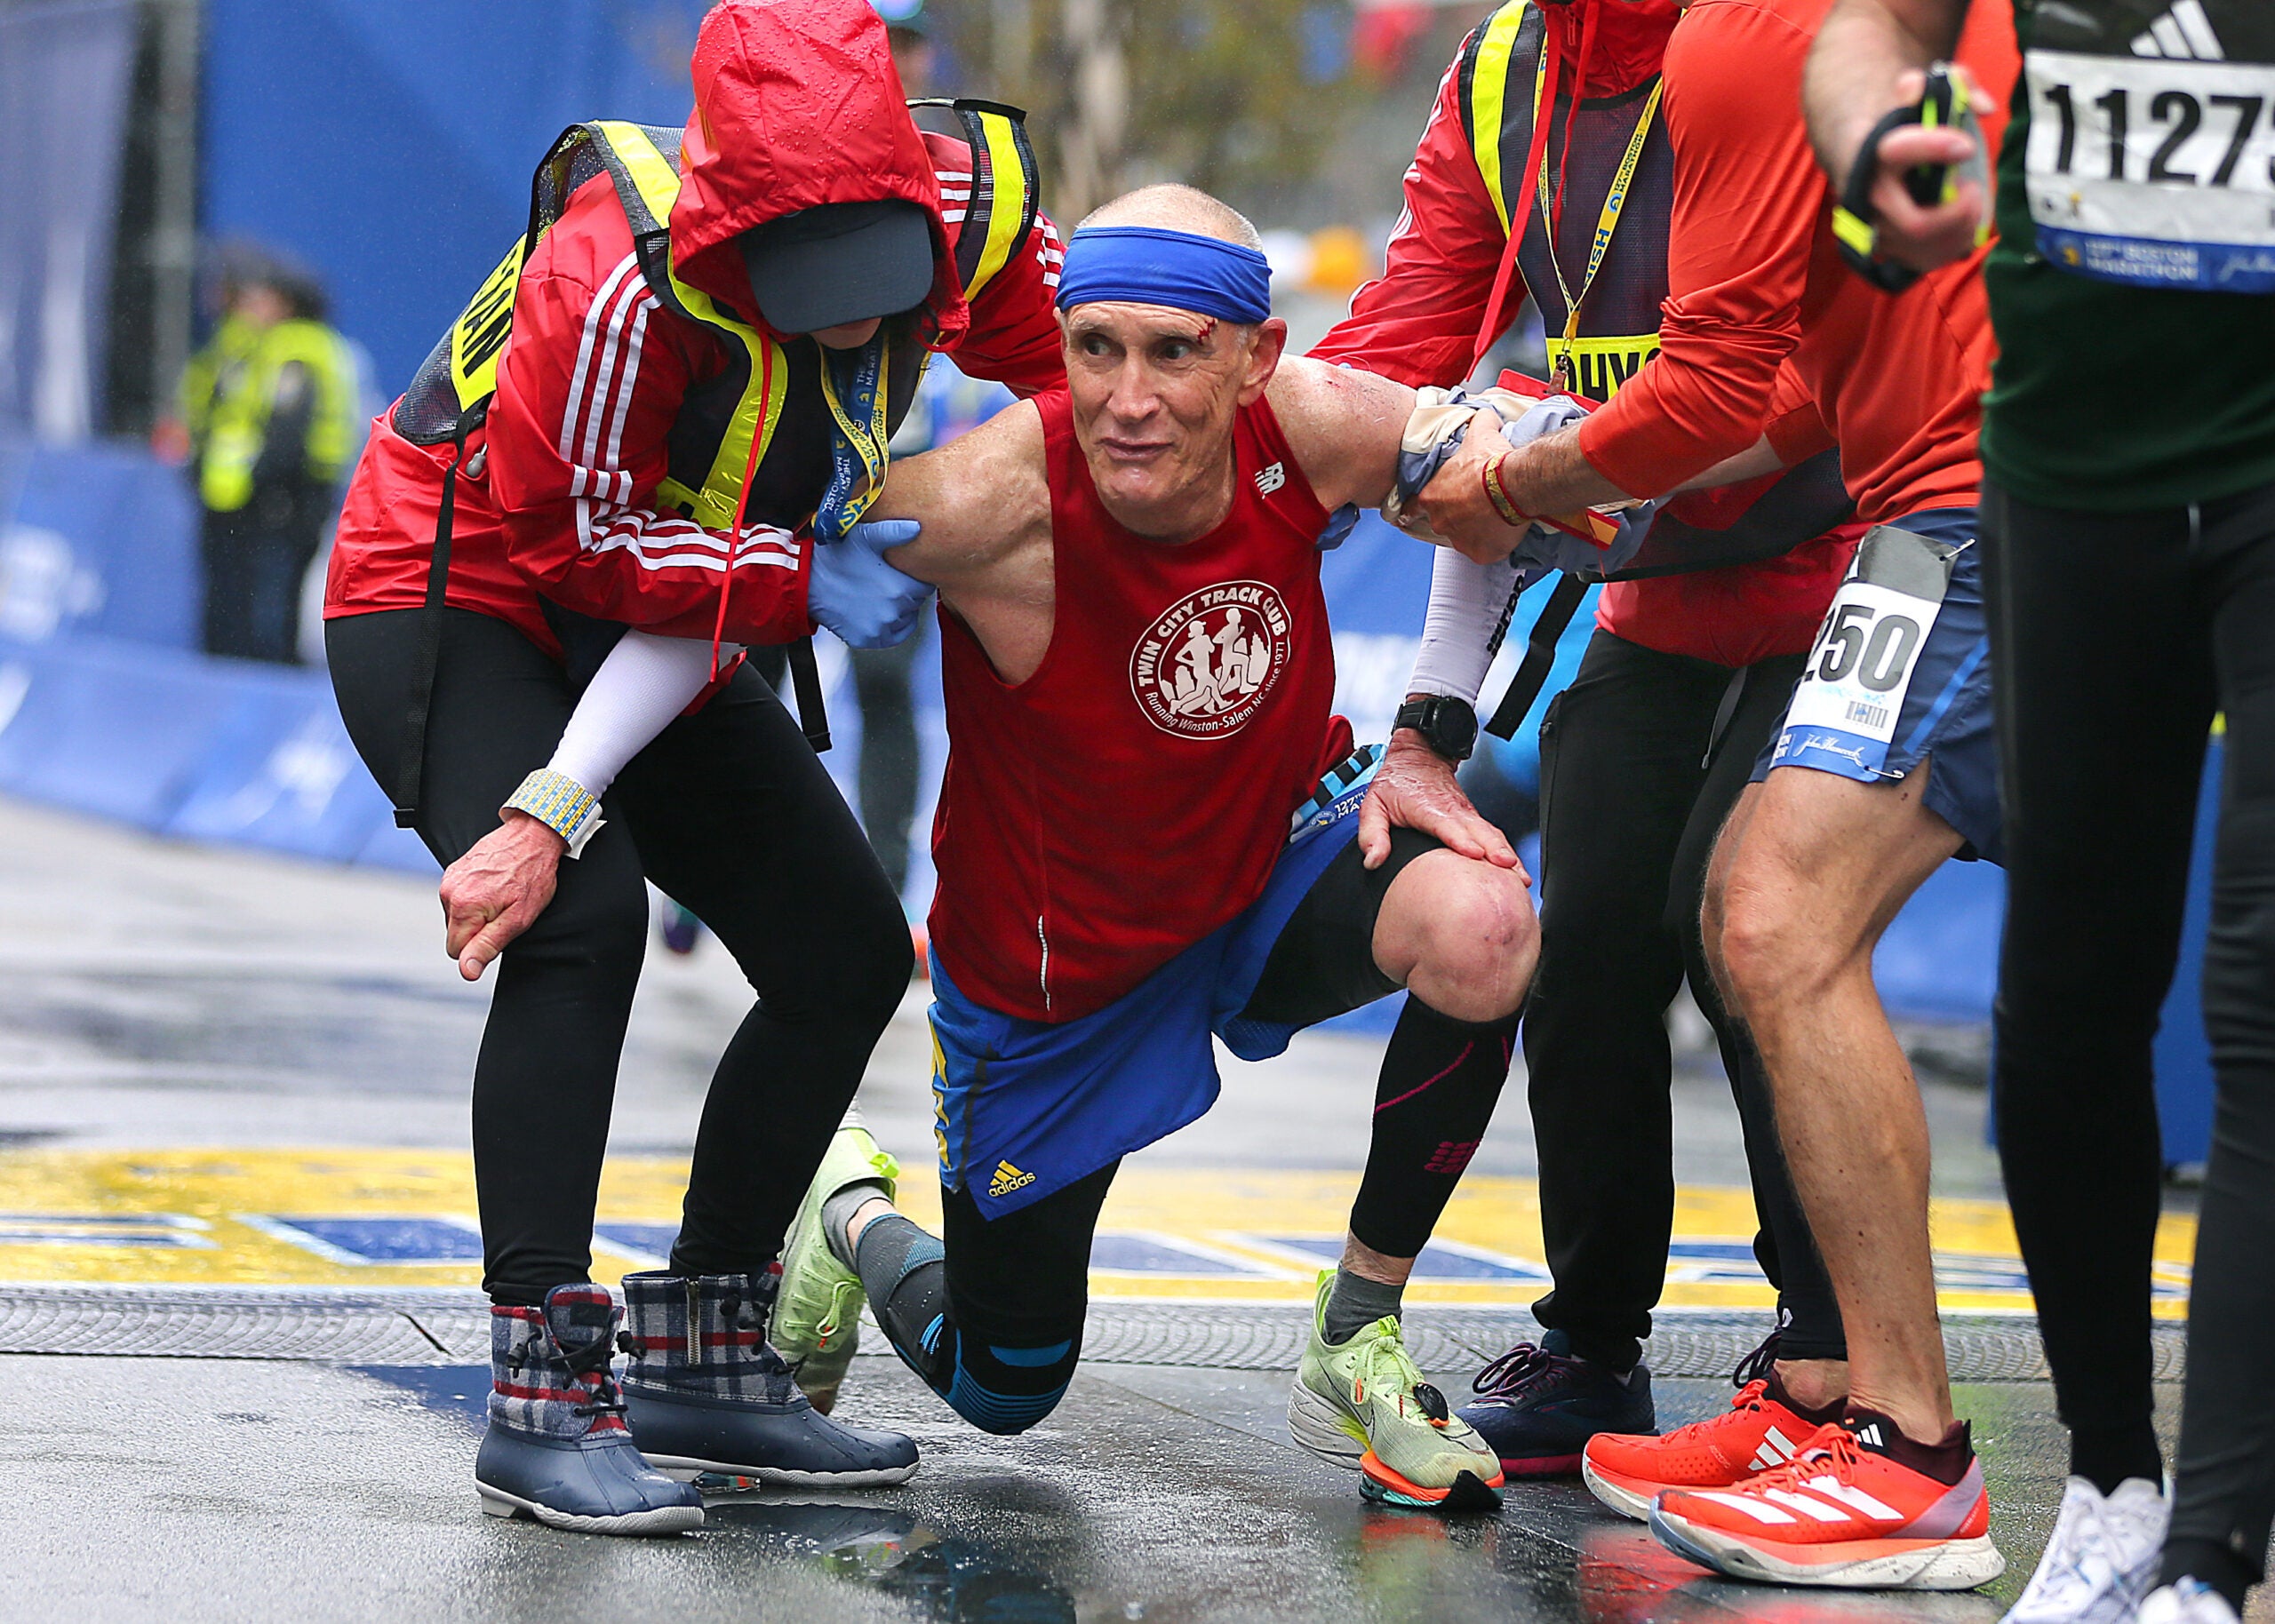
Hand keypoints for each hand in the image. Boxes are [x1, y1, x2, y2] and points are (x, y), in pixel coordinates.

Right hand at [439, 811, 564, 981]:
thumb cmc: (532, 875)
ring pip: (457, 917)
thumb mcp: (518, 919)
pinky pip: (459, 898)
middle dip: (479, 930)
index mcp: (463, 907)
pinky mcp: (454, 870)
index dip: (480, 947)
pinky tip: (494, 885)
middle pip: (456, 933)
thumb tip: (467, 971)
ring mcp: (450, 879)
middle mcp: (449, 892)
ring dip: (478, 913)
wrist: (532, 835)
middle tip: (504, 912)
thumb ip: (488, 946)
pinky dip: (475, 898)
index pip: (457, 951)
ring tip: (501, 896)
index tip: (499, 930)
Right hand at [809, 518, 931, 648]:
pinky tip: (879, 613)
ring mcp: (881, 628)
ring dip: (899, 610)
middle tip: (888, 582)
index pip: (925, 587)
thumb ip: (894, 532)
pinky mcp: (868, 639)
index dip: (915, 579)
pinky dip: (890, 627)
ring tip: (880, 596)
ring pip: (905, 620)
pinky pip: (892, 637)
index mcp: (901, 587)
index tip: (903, 574)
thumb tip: (916, 527)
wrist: (807, 581)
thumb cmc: (836, 558)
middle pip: (915, 603)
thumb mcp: (866, 537)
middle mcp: (894, 611)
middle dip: (906, 593)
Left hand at [1357, 733, 1527, 876]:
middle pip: (1478, 831)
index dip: (1460, 839)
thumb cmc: (1396, 783)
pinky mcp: (1473, 820)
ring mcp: (1466, 815)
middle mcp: (1452, 811)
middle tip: (1508, 868)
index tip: (1474, 853)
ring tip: (1520, 876)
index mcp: (1427, 808)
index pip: (1446, 824)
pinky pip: (1494, 837)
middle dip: (1494, 849)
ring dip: (1507, 853)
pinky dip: (1507, 852)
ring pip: (1491, 834)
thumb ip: (1372, 833)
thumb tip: (1373, 861)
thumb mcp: (1373, 804)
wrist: (1419, 754)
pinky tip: (1517, 871)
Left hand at [1411, 411, 1530, 564]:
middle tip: (1477, 505)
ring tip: (1493, 516)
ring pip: (1464, 539)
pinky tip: (1502, 532)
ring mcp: (1459, 540)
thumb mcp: (1480, 433)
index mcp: (1431, 496)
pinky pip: (1484, 552)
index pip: (1412, 508)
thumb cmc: (1492, 462)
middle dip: (1457, 516)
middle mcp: (1440, 521)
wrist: (1515, 483)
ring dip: (1475, 530)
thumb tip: (1483, 415)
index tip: (1414, 513)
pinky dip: (1492, 545)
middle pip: (1443, 523)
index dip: (1415, 510)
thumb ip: (1476, 423)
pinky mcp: (1480, 553)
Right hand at [1851, 68, 1992, 273]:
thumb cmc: (1905, 119)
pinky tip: (1963, 222)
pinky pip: (1923, 261)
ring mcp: (1876, 226)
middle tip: (1973, 189)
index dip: (1934, 148)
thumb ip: (1958, 84)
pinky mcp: (1886, 246)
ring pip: (1923, 247)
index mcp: (1877, 149)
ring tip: (1971, 202)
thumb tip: (1982, 108)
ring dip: (1959, 228)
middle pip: (1915, 224)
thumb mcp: (1929, 88)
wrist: (1862, 153)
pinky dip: (1951, 245)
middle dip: (1956, 214)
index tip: (1966, 144)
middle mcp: (1870, 194)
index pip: (1899, 151)